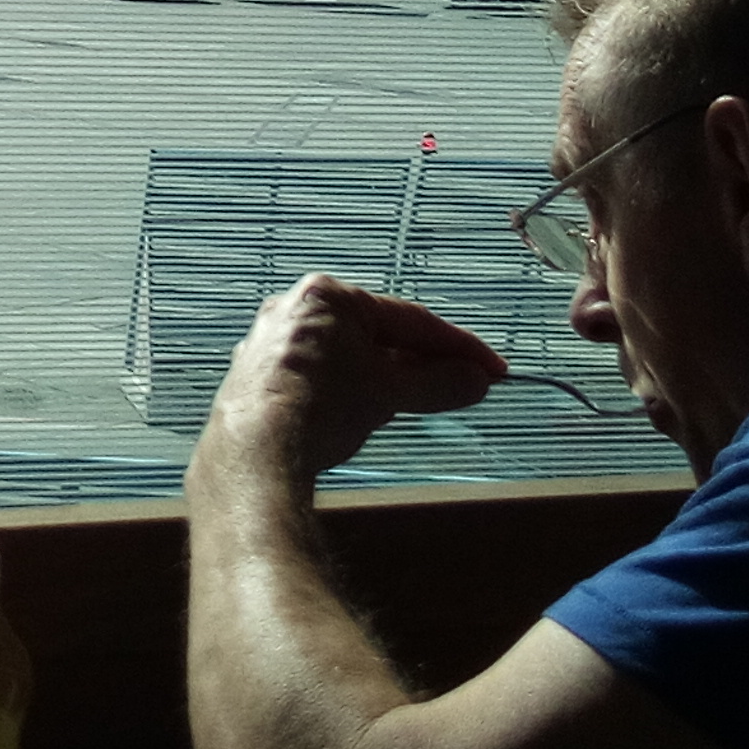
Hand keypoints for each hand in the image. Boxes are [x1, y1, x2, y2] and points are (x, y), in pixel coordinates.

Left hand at [197, 276, 509, 487]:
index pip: (409, 319)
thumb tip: (477, 381)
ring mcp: (270, 342)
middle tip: (462, 386)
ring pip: (346, 356)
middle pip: (376, 334)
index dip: (457, 347)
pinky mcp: (257, 376)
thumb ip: (437, 383)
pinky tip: (362, 413)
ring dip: (384, 378)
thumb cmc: (322, 408)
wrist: (255, 453)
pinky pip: (318, 375)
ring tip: (414, 403)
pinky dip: (348, 389)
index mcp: (327, 295)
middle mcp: (293, 308)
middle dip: (420, 362)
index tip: (492, 369)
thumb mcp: (389, 394)